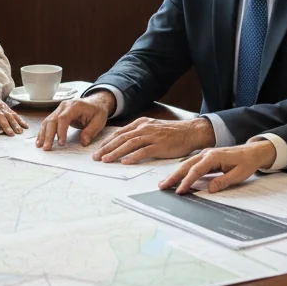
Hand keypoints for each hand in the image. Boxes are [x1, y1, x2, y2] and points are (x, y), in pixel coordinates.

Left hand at [0, 83, 28, 136]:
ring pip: (9, 115)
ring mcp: (1, 106)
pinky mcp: (6, 107)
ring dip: (15, 123)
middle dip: (6, 125)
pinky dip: (20, 119)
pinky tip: (25, 126)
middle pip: (0, 116)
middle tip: (10, 133)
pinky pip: (14, 113)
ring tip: (19, 132)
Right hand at [35, 91, 114, 149]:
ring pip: (48, 121)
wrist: (95, 103)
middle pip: (52, 120)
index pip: (63, 118)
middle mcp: (64, 106)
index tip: (61, 143)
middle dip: (48, 135)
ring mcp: (59, 109)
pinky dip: (43, 131)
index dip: (60, 131)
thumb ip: (91, 131)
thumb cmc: (97, 112)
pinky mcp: (57, 113)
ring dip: (43, 134)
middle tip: (47, 148)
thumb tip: (83, 142)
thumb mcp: (99, 121)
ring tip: (40, 145)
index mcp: (75, 106)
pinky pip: (48, 122)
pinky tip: (40, 140)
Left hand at [92, 117, 214, 164]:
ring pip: (130, 144)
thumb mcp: (152, 128)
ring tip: (106, 160)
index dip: (108, 142)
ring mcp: (152, 136)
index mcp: (141, 123)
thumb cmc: (171, 132)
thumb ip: (139, 133)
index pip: (120, 133)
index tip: (99, 149)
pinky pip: (144, 151)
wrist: (190, 131)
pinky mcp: (160, 145)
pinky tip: (125, 162)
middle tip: (97, 157)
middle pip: (122, 138)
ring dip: (116, 152)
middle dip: (107, 148)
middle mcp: (144, 128)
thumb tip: (125, 142)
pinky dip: (133, 156)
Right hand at [158, 140, 276, 194]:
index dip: (187, 181)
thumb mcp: (239, 175)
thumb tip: (210, 189)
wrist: (253, 151)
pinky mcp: (206, 158)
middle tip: (162, 185)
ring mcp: (205, 155)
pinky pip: (192, 165)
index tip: (179, 190)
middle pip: (186, 166)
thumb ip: (223, 182)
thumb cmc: (247, 162)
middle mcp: (206, 154)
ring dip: (176, 173)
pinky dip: (183, 171)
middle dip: (174, 176)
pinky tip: (177, 177)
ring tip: (165, 182)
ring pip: (187, 164)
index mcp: (213, 156)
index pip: (196, 170)